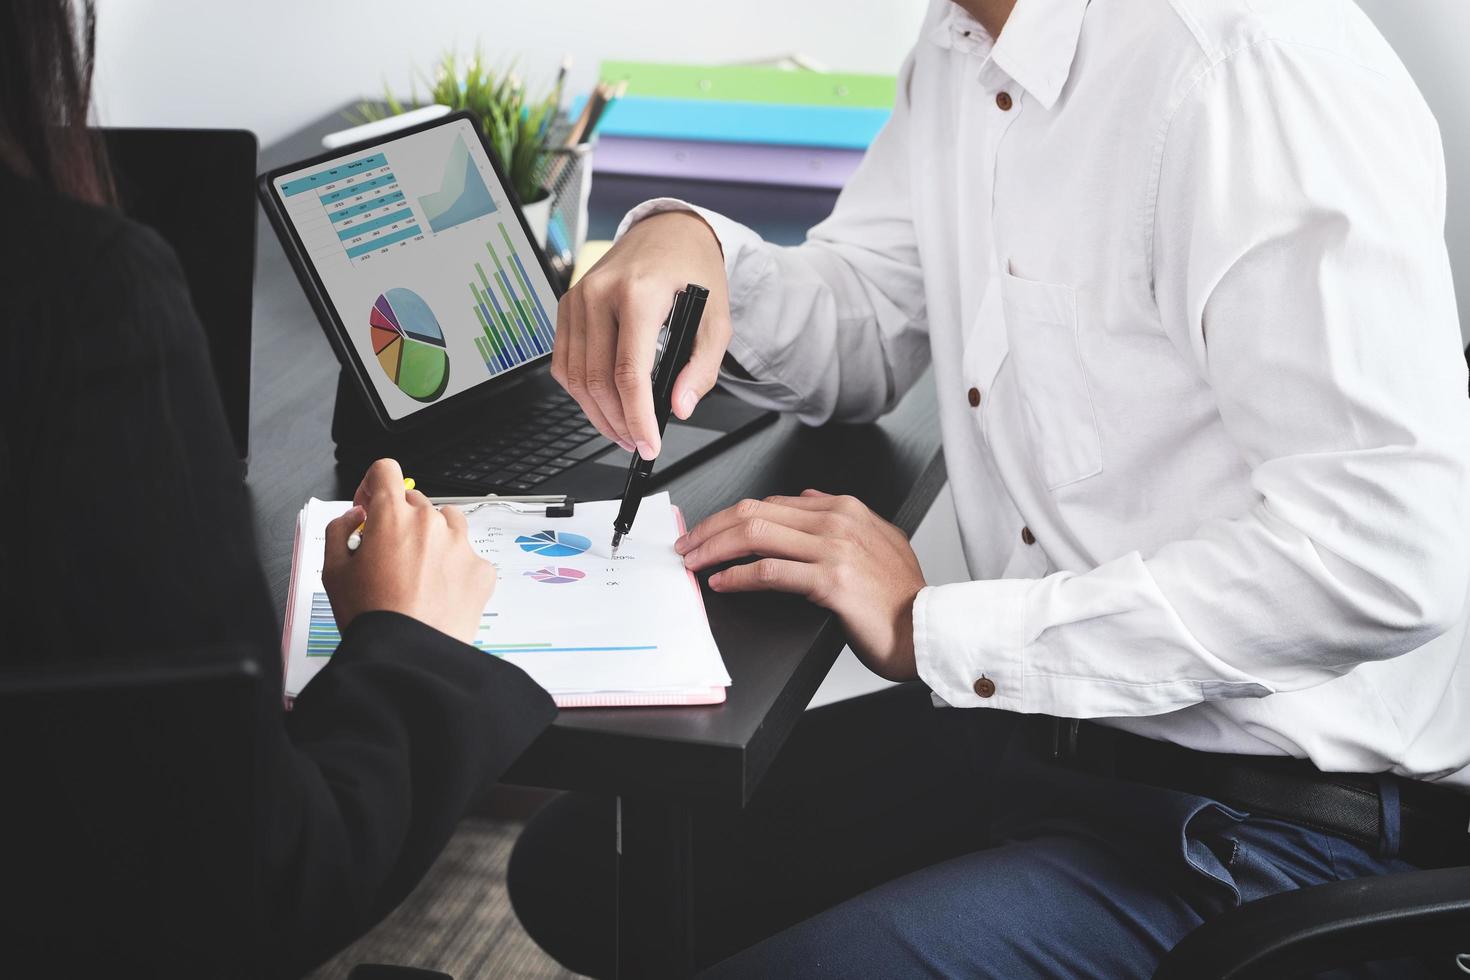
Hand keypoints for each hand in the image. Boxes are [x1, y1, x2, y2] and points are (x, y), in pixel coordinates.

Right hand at [322, 458, 495, 643]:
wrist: (408, 656)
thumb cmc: (371, 617)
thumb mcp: (333, 571)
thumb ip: (338, 531)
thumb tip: (354, 517)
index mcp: (392, 517)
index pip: (386, 471)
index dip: (373, 485)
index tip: (370, 506)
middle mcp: (431, 523)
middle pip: (415, 501)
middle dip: (399, 520)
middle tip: (388, 554)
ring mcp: (461, 545)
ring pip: (447, 522)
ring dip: (431, 536)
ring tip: (416, 571)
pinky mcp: (481, 570)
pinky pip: (468, 555)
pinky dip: (454, 567)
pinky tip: (437, 592)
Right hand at [551, 209, 731, 459]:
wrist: (668, 231)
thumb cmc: (692, 270)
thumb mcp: (716, 319)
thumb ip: (701, 367)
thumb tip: (680, 407)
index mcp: (639, 293)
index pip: (629, 372)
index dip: (637, 417)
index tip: (648, 444)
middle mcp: (600, 293)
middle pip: (597, 380)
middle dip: (618, 422)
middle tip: (638, 443)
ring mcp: (578, 298)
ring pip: (575, 376)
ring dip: (597, 413)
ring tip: (622, 430)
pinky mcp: (567, 305)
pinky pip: (564, 361)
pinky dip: (581, 390)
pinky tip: (603, 403)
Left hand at [676, 490, 925, 680]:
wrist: (925, 628)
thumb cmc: (899, 595)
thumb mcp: (878, 539)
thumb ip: (841, 516)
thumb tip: (807, 497)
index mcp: (845, 509)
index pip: (771, 503)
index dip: (731, 517)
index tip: (709, 533)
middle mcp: (837, 521)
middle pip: (754, 512)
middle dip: (711, 528)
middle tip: (689, 546)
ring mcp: (834, 549)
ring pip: (755, 535)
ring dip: (715, 549)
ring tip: (696, 563)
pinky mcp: (830, 581)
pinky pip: (769, 572)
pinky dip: (738, 576)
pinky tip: (722, 583)